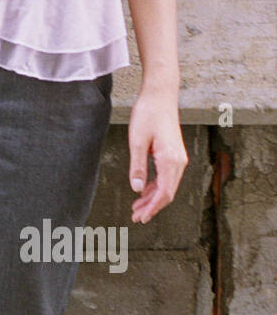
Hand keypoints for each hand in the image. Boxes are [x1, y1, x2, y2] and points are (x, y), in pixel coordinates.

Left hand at [127, 86, 186, 223]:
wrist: (160, 95)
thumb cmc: (148, 114)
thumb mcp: (137, 142)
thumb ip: (137, 167)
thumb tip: (137, 190)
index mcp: (171, 160)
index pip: (164, 193)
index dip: (152, 208)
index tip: (141, 219)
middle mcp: (179, 161)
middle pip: (168, 192)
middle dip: (152, 207)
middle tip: (135, 218)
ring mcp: (178, 157)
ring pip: (167, 186)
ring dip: (153, 198)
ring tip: (136, 208)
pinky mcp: (173, 154)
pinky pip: (167, 177)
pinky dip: (155, 187)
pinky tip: (143, 192)